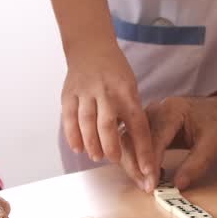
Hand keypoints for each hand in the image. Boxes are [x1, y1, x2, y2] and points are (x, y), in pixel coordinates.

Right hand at [61, 43, 154, 180]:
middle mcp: (106, 92)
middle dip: (112, 148)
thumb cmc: (115, 72)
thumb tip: (135, 147)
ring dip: (92, 144)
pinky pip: (69, 118)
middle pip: (108, 126)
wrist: (91, 47)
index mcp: (127, 92)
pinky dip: (72, 135)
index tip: (148, 170)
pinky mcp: (69, 93)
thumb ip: (131, 113)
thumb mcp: (131, 87)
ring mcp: (85, 92)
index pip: (138, 126)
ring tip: (96, 156)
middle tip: (115, 161)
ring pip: (87, 123)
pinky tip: (78, 148)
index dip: (143, 150)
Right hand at [120, 95, 216, 191]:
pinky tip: (151, 173)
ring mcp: (151, 117)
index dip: (149, 164)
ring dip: (133, 165)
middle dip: (135, 166)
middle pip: (133, 138)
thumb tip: (178, 185)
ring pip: (129, 141)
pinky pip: (136, 143)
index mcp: (171, 110)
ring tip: (146, 184)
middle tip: (145, 187)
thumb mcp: (213, 143)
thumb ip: (196, 164)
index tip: (151, 184)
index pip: (153, 138)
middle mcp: (156, 110)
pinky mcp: (150, 127)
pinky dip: (137, 160)